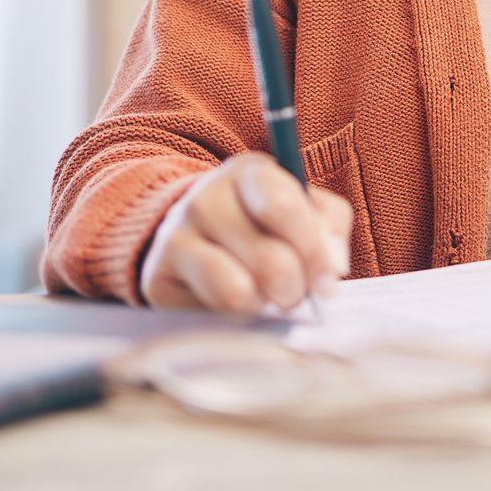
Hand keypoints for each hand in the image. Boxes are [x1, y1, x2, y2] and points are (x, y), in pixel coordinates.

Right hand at [140, 152, 353, 312]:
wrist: (193, 232)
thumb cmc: (264, 222)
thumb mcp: (303, 207)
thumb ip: (329, 225)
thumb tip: (333, 266)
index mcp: (249, 171)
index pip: (283, 207)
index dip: (314, 251)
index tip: (329, 281)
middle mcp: (206, 198)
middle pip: (270, 260)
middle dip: (295, 290)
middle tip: (295, 295)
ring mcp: (175, 236)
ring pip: (237, 293)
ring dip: (264, 307)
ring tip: (266, 299)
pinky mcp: (157, 277)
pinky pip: (210, 314)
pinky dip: (234, 319)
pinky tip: (236, 305)